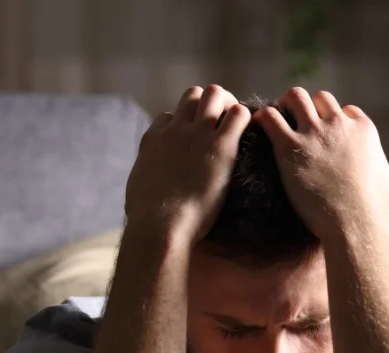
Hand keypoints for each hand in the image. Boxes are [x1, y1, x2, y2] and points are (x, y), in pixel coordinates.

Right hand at [125, 84, 251, 242]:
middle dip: (208, 105)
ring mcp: (197, 134)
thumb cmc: (147, 218)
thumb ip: (148, 176)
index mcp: (153, 140)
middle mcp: (175, 129)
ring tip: (235, 128)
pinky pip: (238, 114)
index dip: (183, 125)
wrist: (160, 223)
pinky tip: (249, 136)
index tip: (193, 141)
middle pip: (192, 94)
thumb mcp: (139, 188)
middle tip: (220, 127)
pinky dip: (245, 119)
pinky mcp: (220, 146)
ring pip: (214, 94)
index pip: (169, 116)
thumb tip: (148, 184)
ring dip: (227, 105)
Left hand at [252, 88, 388, 238]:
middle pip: (320, 98)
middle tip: (297, 122)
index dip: (334, 120)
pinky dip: (263, 119)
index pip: (346, 110)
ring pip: (295, 97)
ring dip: (284, 106)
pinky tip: (259, 127)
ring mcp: (314, 133)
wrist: (354, 221)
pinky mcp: (290, 147)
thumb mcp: (388, 192)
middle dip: (309, 107)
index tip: (326, 132)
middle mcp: (339, 124)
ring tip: (277, 120)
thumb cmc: (373, 213)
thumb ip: (386, 185)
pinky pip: (270, 118)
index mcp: (363, 130)